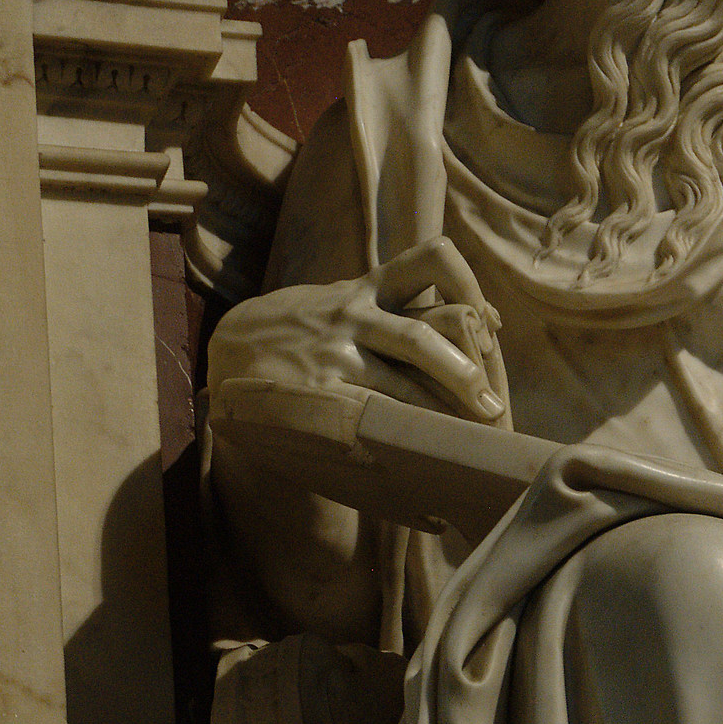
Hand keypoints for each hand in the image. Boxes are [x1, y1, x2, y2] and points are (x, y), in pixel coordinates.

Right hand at [208, 237, 507, 425]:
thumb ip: (400, 309)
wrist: (230, 344)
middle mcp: (355, 316)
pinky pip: (363, 417)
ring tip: (467, 440)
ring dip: (436, 415)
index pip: (431, 262)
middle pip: (421, 338)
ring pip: (396, 386)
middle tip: (492, 408)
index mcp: (371, 288)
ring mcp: (332, 356)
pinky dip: (395, 440)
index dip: (469, 286)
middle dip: (464, 374)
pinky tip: (416, 461)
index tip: (489, 324)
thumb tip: (479, 324)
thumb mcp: (348, 300)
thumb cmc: (307, 327)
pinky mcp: (313, 392)